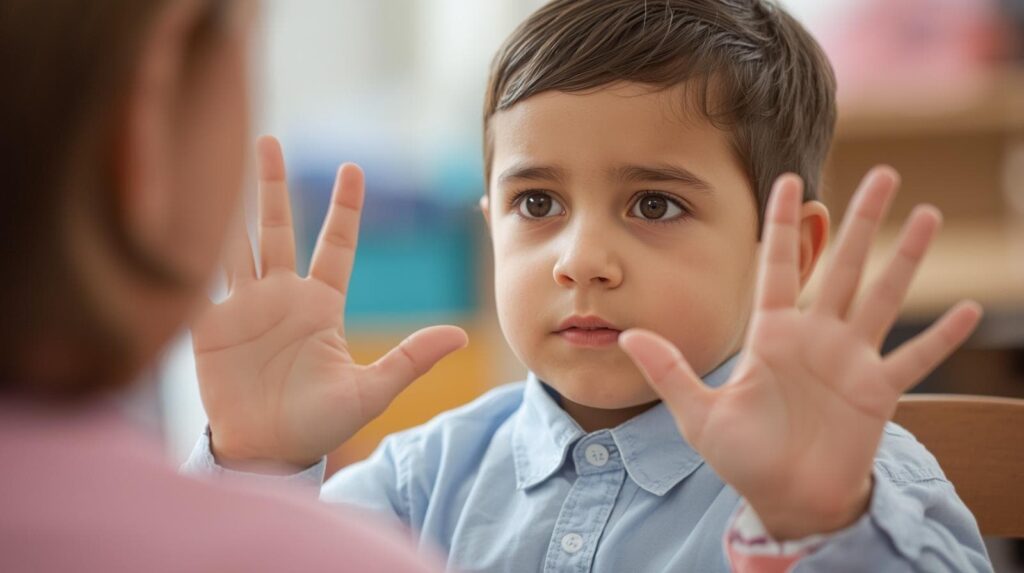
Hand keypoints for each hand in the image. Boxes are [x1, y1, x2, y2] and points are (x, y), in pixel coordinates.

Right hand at [191, 136, 467, 469]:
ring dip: (229, 207)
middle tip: (268, 141)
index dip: (344, 207)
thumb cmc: (318, 424)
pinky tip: (185, 217)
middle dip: (273, 185)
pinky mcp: (209, 324)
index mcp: (320, 305)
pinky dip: (193, 251)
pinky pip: (199, 281)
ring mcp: (243, 307)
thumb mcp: (369, 392)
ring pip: (236, 244)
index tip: (352, 167)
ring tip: (216, 163)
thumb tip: (461, 336)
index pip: (334, 244)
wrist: (266, 452)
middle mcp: (281, 296)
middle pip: (277, 228)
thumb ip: (409, 360)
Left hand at [619, 167, 980, 539]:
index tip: (786, 180)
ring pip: (882, 296)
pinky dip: (941, 337)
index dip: (782, 225)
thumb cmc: (743, 457)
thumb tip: (627, 335)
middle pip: (842, 266)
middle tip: (884, 173)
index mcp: (772, 336)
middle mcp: (815, 338)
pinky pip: (915, 359)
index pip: (777, 267)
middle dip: (861, 221)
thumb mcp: (699, 414)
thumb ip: (670, 372)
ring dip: (906, 258)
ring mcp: (851, 361)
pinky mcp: (878, 392)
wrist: (785, 499)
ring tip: (928, 213)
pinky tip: (967, 309)